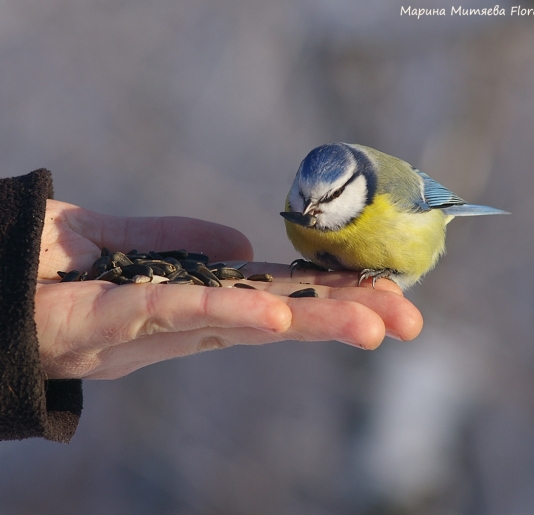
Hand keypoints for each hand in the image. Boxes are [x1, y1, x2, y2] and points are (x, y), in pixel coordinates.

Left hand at [35, 200, 422, 379]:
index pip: (280, 293)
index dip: (331, 294)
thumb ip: (177, 238)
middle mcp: (194, 318)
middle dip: (346, 316)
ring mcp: (164, 325)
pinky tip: (278, 314)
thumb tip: (239, 242)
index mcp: (201, 297)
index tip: (385, 292)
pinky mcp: (122, 319)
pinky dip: (234, 311)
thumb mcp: (127, 241)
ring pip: (250, 321)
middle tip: (408, 322)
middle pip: (281, 313)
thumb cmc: (54, 267)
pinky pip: (186, 311)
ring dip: (312, 322)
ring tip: (372, 325)